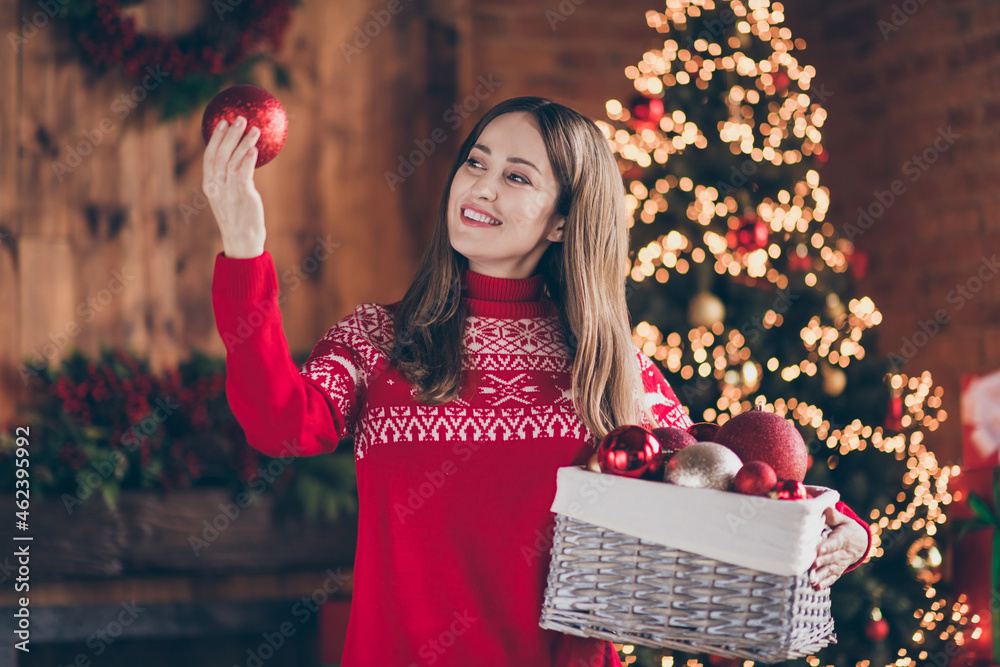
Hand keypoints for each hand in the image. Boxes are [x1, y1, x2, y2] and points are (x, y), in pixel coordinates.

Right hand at [202, 115, 265, 257]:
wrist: (242, 239)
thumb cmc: (238, 216)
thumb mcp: (228, 195)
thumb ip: (230, 177)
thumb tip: (242, 157)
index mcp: (210, 185)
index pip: (209, 156)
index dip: (215, 138)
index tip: (221, 121)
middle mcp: (217, 186)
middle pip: (220, 155)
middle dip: (229, 134)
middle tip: (239, 118)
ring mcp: (229, 191)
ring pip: (233, 161)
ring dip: (243, 143)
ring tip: (254, 129)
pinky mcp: (243, 196)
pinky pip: (244, 175)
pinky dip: (248, 161)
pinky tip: (255, 149)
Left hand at [809, 506, 868, 589]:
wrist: (861, 543)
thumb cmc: (847, 528)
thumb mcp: (844, 520)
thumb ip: (835, 516)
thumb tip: (826, 509)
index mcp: (844, 538)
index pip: (835, 542)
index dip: (827, 546)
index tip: (819, 549)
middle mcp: (843, 552)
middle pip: (832, 558)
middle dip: (822, 562)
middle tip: (812, 565)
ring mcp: (841, 563)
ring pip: (831, 569)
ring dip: (821, 575)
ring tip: (811, 579)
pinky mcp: (838, 570)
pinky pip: (832, 577)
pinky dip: (825, 583)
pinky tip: (816, 587)